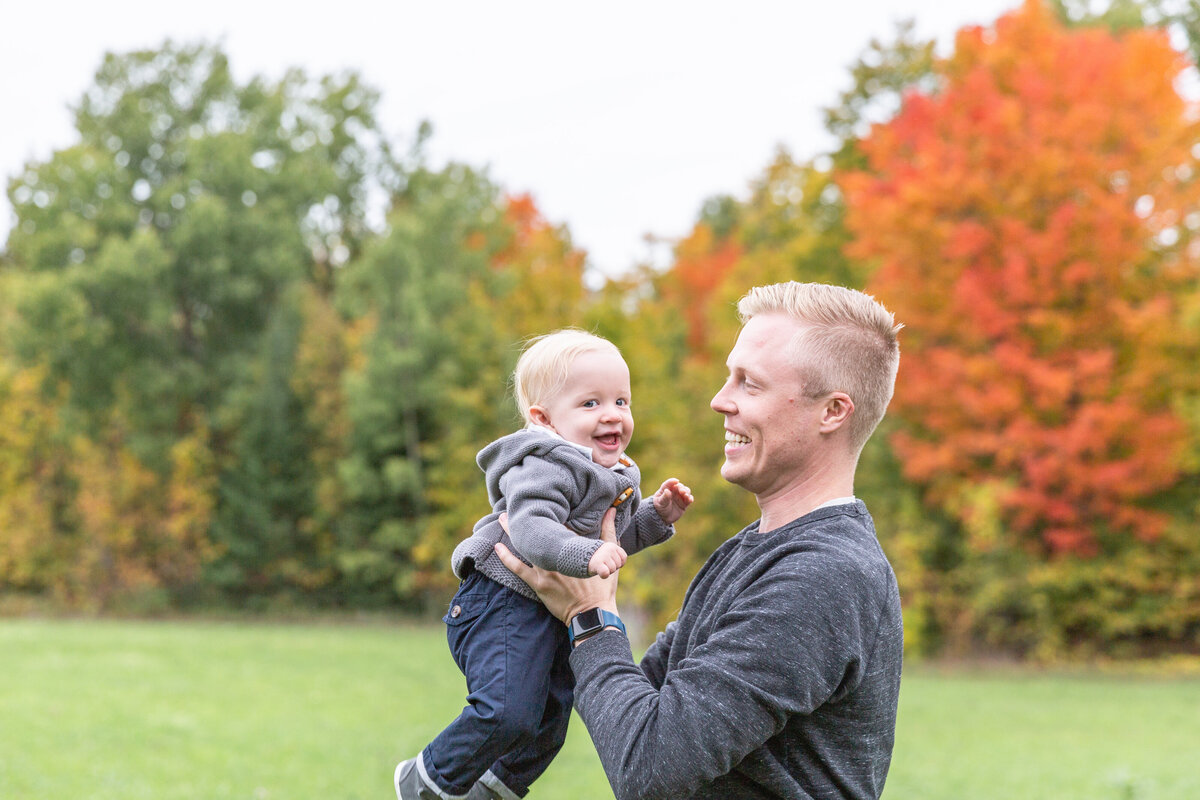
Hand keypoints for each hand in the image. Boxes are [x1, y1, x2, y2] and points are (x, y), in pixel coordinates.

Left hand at [495, 508, 620, 623]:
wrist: (593, 613)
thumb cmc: (602, 586)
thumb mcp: (610, 555)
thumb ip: (609, 531)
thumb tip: (611, 511)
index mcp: (574, 545)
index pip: (559, 522)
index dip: (549, 510)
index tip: (540, 499)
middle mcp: (558, 554)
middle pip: (539, 530)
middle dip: (527, 515)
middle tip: (515, 502)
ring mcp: (546, 569)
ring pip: (525, 545)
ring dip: (513, 531)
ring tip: (503, 518)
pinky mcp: (538, 584)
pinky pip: (518, 568)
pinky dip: (507, 557)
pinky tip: (497, 547)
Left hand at [653, 478, 693, 524]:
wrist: (663, 518)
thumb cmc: (660, 508)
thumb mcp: (660, 503)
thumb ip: (664, 497)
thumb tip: (667, 490)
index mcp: (666, 489)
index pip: (669, 483)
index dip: (672, 481)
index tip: (676, 481)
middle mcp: (674, 491)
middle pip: (680, 486)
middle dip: (682, 488)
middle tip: (682, 491)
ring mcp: (680, 497)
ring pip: (686, 491)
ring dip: (687, 492)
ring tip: (685, 495)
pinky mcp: (684, 503)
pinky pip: (689, 499)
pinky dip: (690, 498)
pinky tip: (690, 500)